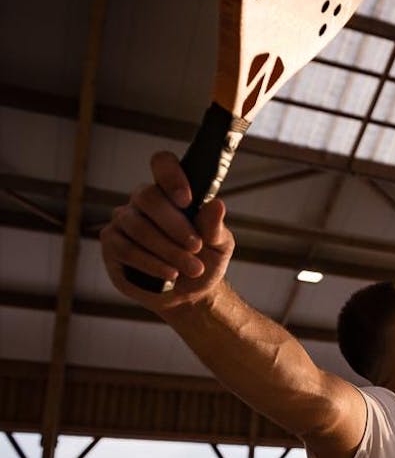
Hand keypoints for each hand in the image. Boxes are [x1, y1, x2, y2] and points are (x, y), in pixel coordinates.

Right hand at [100, 152, 234, 311]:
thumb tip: (216, 204)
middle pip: (148, 197)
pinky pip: (125, 249)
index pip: (162, 164)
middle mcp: (143, 201)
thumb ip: (214, 226)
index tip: (187, 200)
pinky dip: (151, 263)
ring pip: (137, 226)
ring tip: (191, 268)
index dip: (171, 175)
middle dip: (175, 225)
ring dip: (167, 250)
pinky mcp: (111, 244)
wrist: (191, 293)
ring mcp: (124, 220)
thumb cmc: (205, 260)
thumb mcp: (219, 245)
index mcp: (171, 191)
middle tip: (196, 247)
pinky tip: (169, 274)